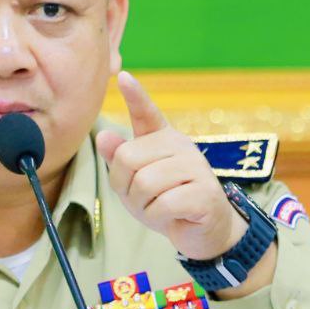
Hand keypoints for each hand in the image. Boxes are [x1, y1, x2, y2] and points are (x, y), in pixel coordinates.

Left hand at [95, 72, 246, 262]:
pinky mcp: (206, 193)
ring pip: (144, 183)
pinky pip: (164, 204)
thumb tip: (103, 136)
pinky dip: (159, 217)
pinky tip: (173, 217)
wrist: (204, 232)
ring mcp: (196, 167)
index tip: (123, 76)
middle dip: (126, 188)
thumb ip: (120, 161)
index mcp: (163, 139)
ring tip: (159, 208)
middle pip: (128, 158)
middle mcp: (181, 145)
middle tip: (144, 200)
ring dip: (143, 206)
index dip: (135, 95)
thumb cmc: (166, 203)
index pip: (147, 113)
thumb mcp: (135, 183)